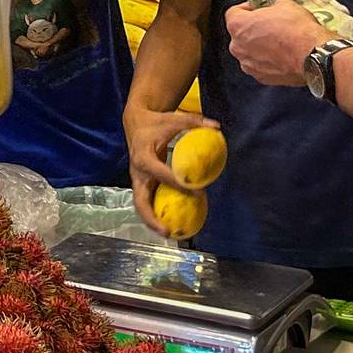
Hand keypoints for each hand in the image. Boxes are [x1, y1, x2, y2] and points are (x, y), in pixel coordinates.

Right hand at [125, 103, 217, 233]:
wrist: (135, 123)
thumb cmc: (156, 123)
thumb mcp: (173, 118)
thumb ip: (193, 121)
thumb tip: (216, 127)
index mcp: (143, 157)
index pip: (161, 174)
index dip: (179, 184)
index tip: (199, 192)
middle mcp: (137, 172)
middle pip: (140, 200)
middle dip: (151, 217)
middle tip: (168, 230)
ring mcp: (138, 180)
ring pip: (140, 205)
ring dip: (152, 222)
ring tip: (170, 234)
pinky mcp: (141, 184)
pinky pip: (146, 202)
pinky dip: (155, 214)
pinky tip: (170, 224)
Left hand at [224, 0, 324, 86]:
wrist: (314, 56)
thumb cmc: (298, 31)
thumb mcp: (285, 5)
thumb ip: (272, 7)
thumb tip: (275, 10)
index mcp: (238, 26)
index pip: (233, 13)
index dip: (246, 8)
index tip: (257, 8)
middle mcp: (238, 47)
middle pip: (240, 34)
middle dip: (254, 29)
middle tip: (270, 25)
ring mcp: (249, 64)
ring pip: (250, 52)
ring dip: (260, 46)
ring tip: (279, 42)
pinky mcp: (261, 77)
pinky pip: (261, 66)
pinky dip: (269, 61)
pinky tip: (283, 55)